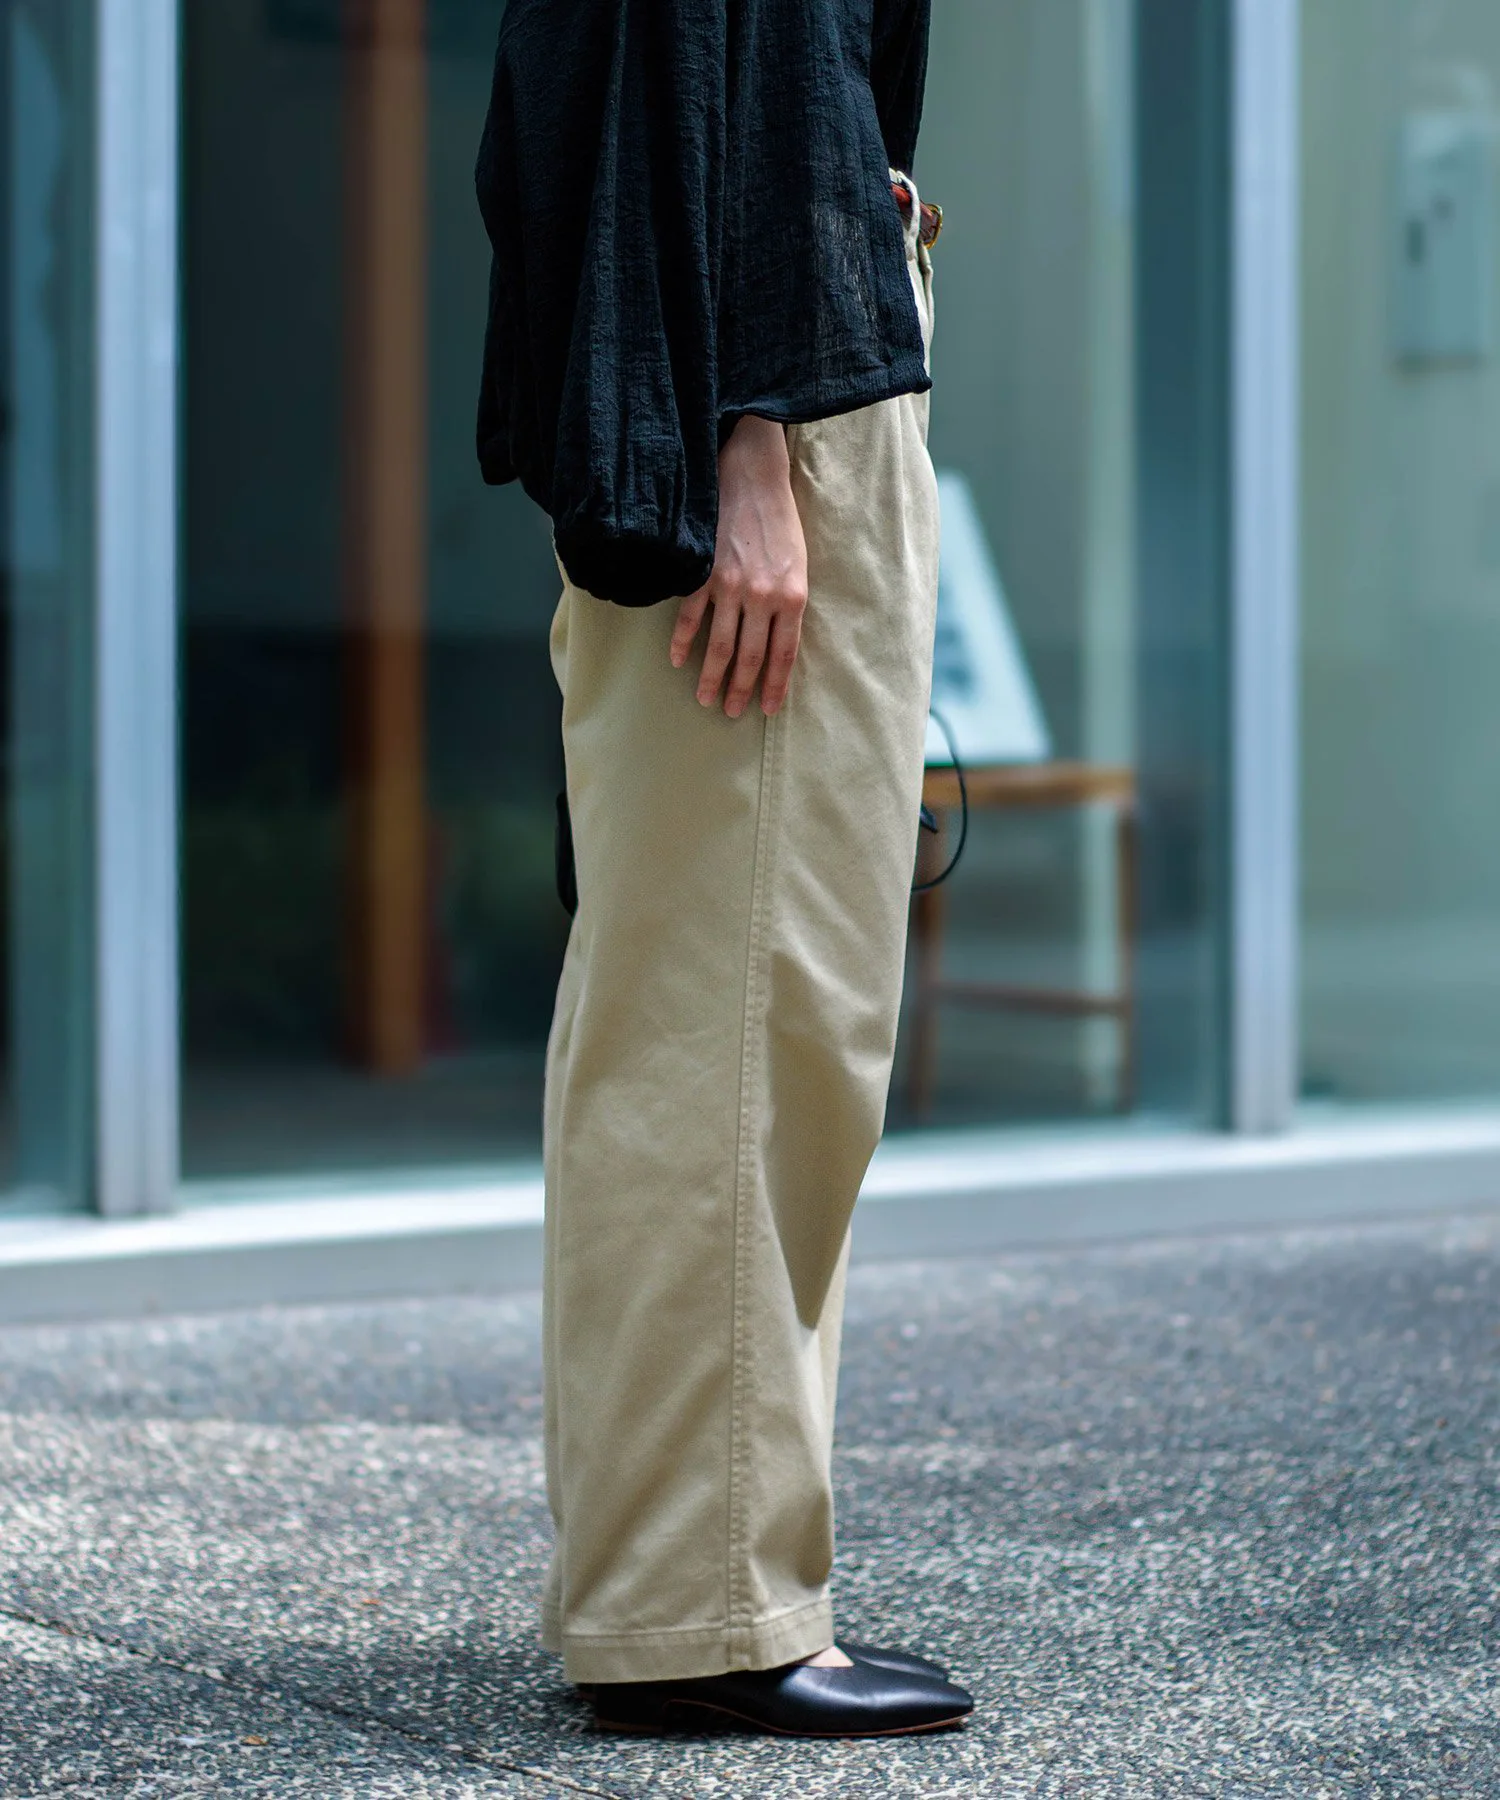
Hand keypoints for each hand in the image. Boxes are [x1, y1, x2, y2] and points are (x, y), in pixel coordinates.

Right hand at [670, 416, 807, 717]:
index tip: (766, 709)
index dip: (774, 685)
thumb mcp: (799, 565)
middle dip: (740, 690)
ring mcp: (731, 586)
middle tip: (730, 712)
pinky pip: (691, 616)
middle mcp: (763, 596)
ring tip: (705, 698)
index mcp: (792, 596)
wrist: (753, 477)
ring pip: (720, 644)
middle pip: (750, 656)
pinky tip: (678, 660)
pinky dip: (683, 641)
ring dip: (711, 676)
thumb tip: (776, 643)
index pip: (783, 654)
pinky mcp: (704, 572)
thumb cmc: (781, 521)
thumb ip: (788, 604)